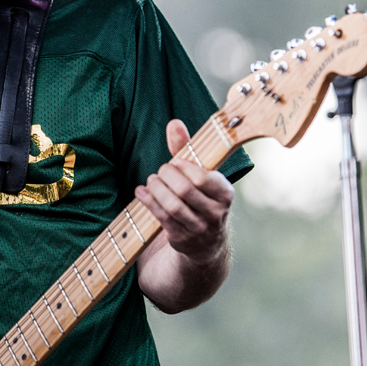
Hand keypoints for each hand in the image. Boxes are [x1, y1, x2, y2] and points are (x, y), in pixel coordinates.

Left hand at [136, 119, 233, 266]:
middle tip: (160, 171)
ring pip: (173, 205)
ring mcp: (199, 227)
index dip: (184, 167)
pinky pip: (162, 217)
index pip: (203, 177)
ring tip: (151, 180)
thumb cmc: (200, 197)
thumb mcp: (199, 174)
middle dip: (167, 177)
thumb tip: (174, 123)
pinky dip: (149, 202)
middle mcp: (216, 212)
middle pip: (185, 190)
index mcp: (225, 193)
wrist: (207, 242)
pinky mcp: (182, 238)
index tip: (174, 163)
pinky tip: (142, 192)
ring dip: (156, 189)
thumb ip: (187, 148)